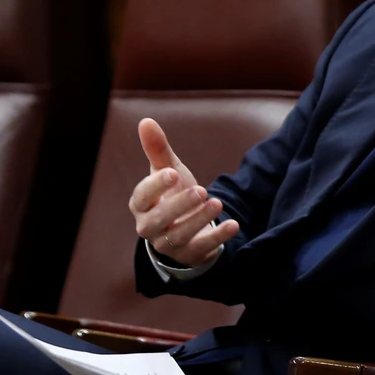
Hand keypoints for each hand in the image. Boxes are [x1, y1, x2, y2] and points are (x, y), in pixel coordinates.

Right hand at [130, 117, 238, 267]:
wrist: (187, 226)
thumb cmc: (172, 194)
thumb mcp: (167, 171)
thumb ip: (158, 150)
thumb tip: (146, 121)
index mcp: (141, 205)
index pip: (142, 197)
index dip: (155, 186)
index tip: (171, 172)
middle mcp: (149, 227)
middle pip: (159, 219)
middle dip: (179, 205)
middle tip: (200, 190)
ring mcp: (169, 244)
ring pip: (180, 235)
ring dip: (199, 220)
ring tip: (217, 202)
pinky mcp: (190, 254)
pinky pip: (203, 248)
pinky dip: (218, 237)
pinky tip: (233, 224)